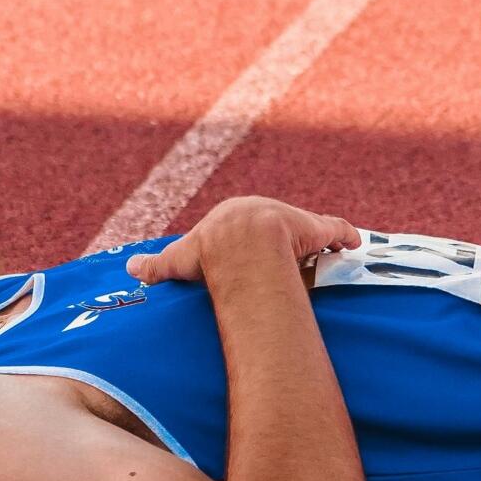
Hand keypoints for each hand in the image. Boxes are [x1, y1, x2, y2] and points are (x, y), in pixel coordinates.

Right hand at [125, 197, 360, 286]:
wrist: (240, 245)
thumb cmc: (209, 253)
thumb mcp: (178, 259)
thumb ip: (156, 266)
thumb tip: (128, 269)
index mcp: (234, 216)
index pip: (243, 225)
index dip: (249, 239)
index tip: (254, 255)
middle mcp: (264, 211)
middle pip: (276, 225)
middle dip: (283, 237)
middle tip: (290, 259)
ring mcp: (291, 219)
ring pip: (306, 228)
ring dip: (316, 238)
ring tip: (325, 255)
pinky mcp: (315, 228)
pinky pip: (336, 230)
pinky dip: (345, 236)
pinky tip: (353, 245)